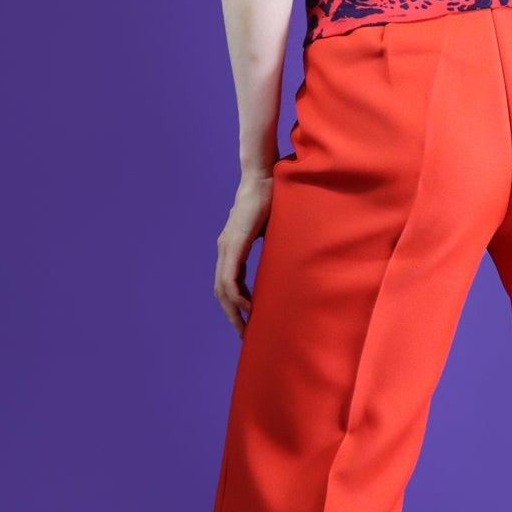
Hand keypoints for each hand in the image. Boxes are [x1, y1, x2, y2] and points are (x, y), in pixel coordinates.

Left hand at [215, 168, 274, 335]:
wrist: (263, 177)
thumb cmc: (271, 198)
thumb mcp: (273, 231)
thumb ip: (274, 246)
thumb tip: (289, 259)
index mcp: (232, 247)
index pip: (228, 283)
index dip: (235, 304)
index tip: (247, 321)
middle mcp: (225, 248)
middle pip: (221, 291)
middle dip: (232, 315)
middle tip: (244, 335)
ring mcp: (226, 246)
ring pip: (223, 288)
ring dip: (233, 311)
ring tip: (245, 328)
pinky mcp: (233, 244)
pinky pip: (230, 278)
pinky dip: (237, 296)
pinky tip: (248, 308)